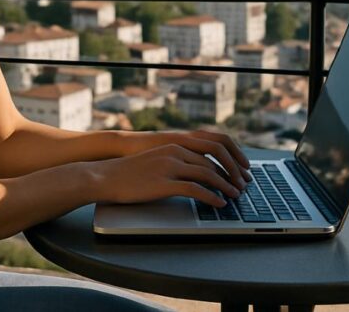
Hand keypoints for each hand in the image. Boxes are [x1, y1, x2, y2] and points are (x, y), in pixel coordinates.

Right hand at [119, 129, 251, 191]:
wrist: (106, 174)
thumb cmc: (130, 171)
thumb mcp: (156, 158)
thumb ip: (174, 160)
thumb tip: (191, 171)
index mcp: (175, 144)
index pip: (211, 149)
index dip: (229, 160)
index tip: (239, 169)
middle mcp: (176, 151)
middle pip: (214, 161)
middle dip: (232, 173)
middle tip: (242, 184)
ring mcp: (171, 166)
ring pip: (208, 174)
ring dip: (226, 186)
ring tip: (235, 195)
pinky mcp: (165, 183)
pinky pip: (196, 190)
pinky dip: (212, 197)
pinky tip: (219, 203)